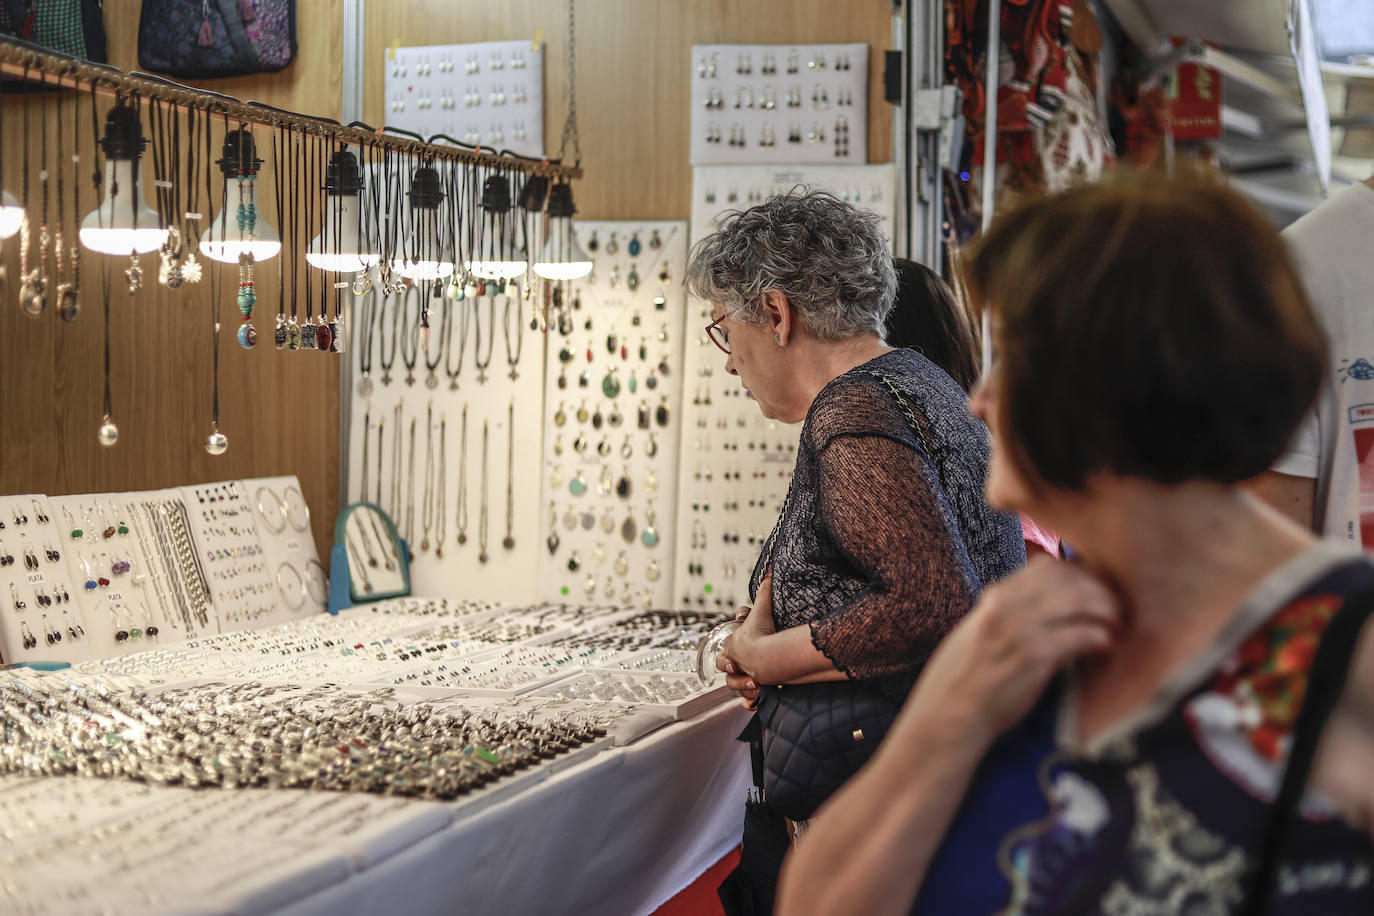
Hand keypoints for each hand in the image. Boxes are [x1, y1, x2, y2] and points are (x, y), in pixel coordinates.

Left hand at [720, 575, 775, 707]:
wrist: (768, 656)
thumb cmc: (762, 634)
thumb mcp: (762, 610)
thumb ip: (764, 592)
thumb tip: (768, 572)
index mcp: (733, 645)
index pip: (727, 647)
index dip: (732, 648)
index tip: (738, 652)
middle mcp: (734, 662)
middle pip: (726, 667)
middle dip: (733, 667)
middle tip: (745, 667)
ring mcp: (741, 677)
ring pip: (735, 684)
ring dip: (743, 684)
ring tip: (756, 682)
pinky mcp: (752, 690)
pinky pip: (748, 699)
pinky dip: (750, 701)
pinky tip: (752, 704)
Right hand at [908, 556, 1120, 742]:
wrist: (949, 714)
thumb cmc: (967, 678)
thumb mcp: (980, 631)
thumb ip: (1008, 613)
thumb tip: (1046, 606)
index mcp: (995, 597)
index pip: (1048, 566)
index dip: (1079, 576)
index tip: (1094, 593)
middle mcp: (1006, 605)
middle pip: (1069, 579)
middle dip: (1101, 592)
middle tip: (1116, 611)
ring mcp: (1019, 629)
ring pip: (1079, 601)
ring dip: (1106, 612)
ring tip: (1115, 628)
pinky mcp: (1032, 657)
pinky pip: (1080, 635)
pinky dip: (1099, 638)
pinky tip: (1105, 647)